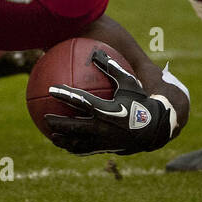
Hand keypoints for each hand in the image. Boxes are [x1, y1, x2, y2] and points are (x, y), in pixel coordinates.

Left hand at [45, 49, 174, 155]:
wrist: (156, 128)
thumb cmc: (141, 101)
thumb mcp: (128, 83)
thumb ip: (111, 68)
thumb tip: (96, 51)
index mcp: (107, 109)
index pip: (81, 101)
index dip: (65, 94)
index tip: (51, 89)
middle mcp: (103, 127)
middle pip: (74, 126)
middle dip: (58, 123)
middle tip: (45, 117)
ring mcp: (104, 141)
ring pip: (78, 142)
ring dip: (63, 140)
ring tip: (51, 136)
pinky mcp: (106, 149)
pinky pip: (87, 150)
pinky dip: (75, 148)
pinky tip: (68, 146)